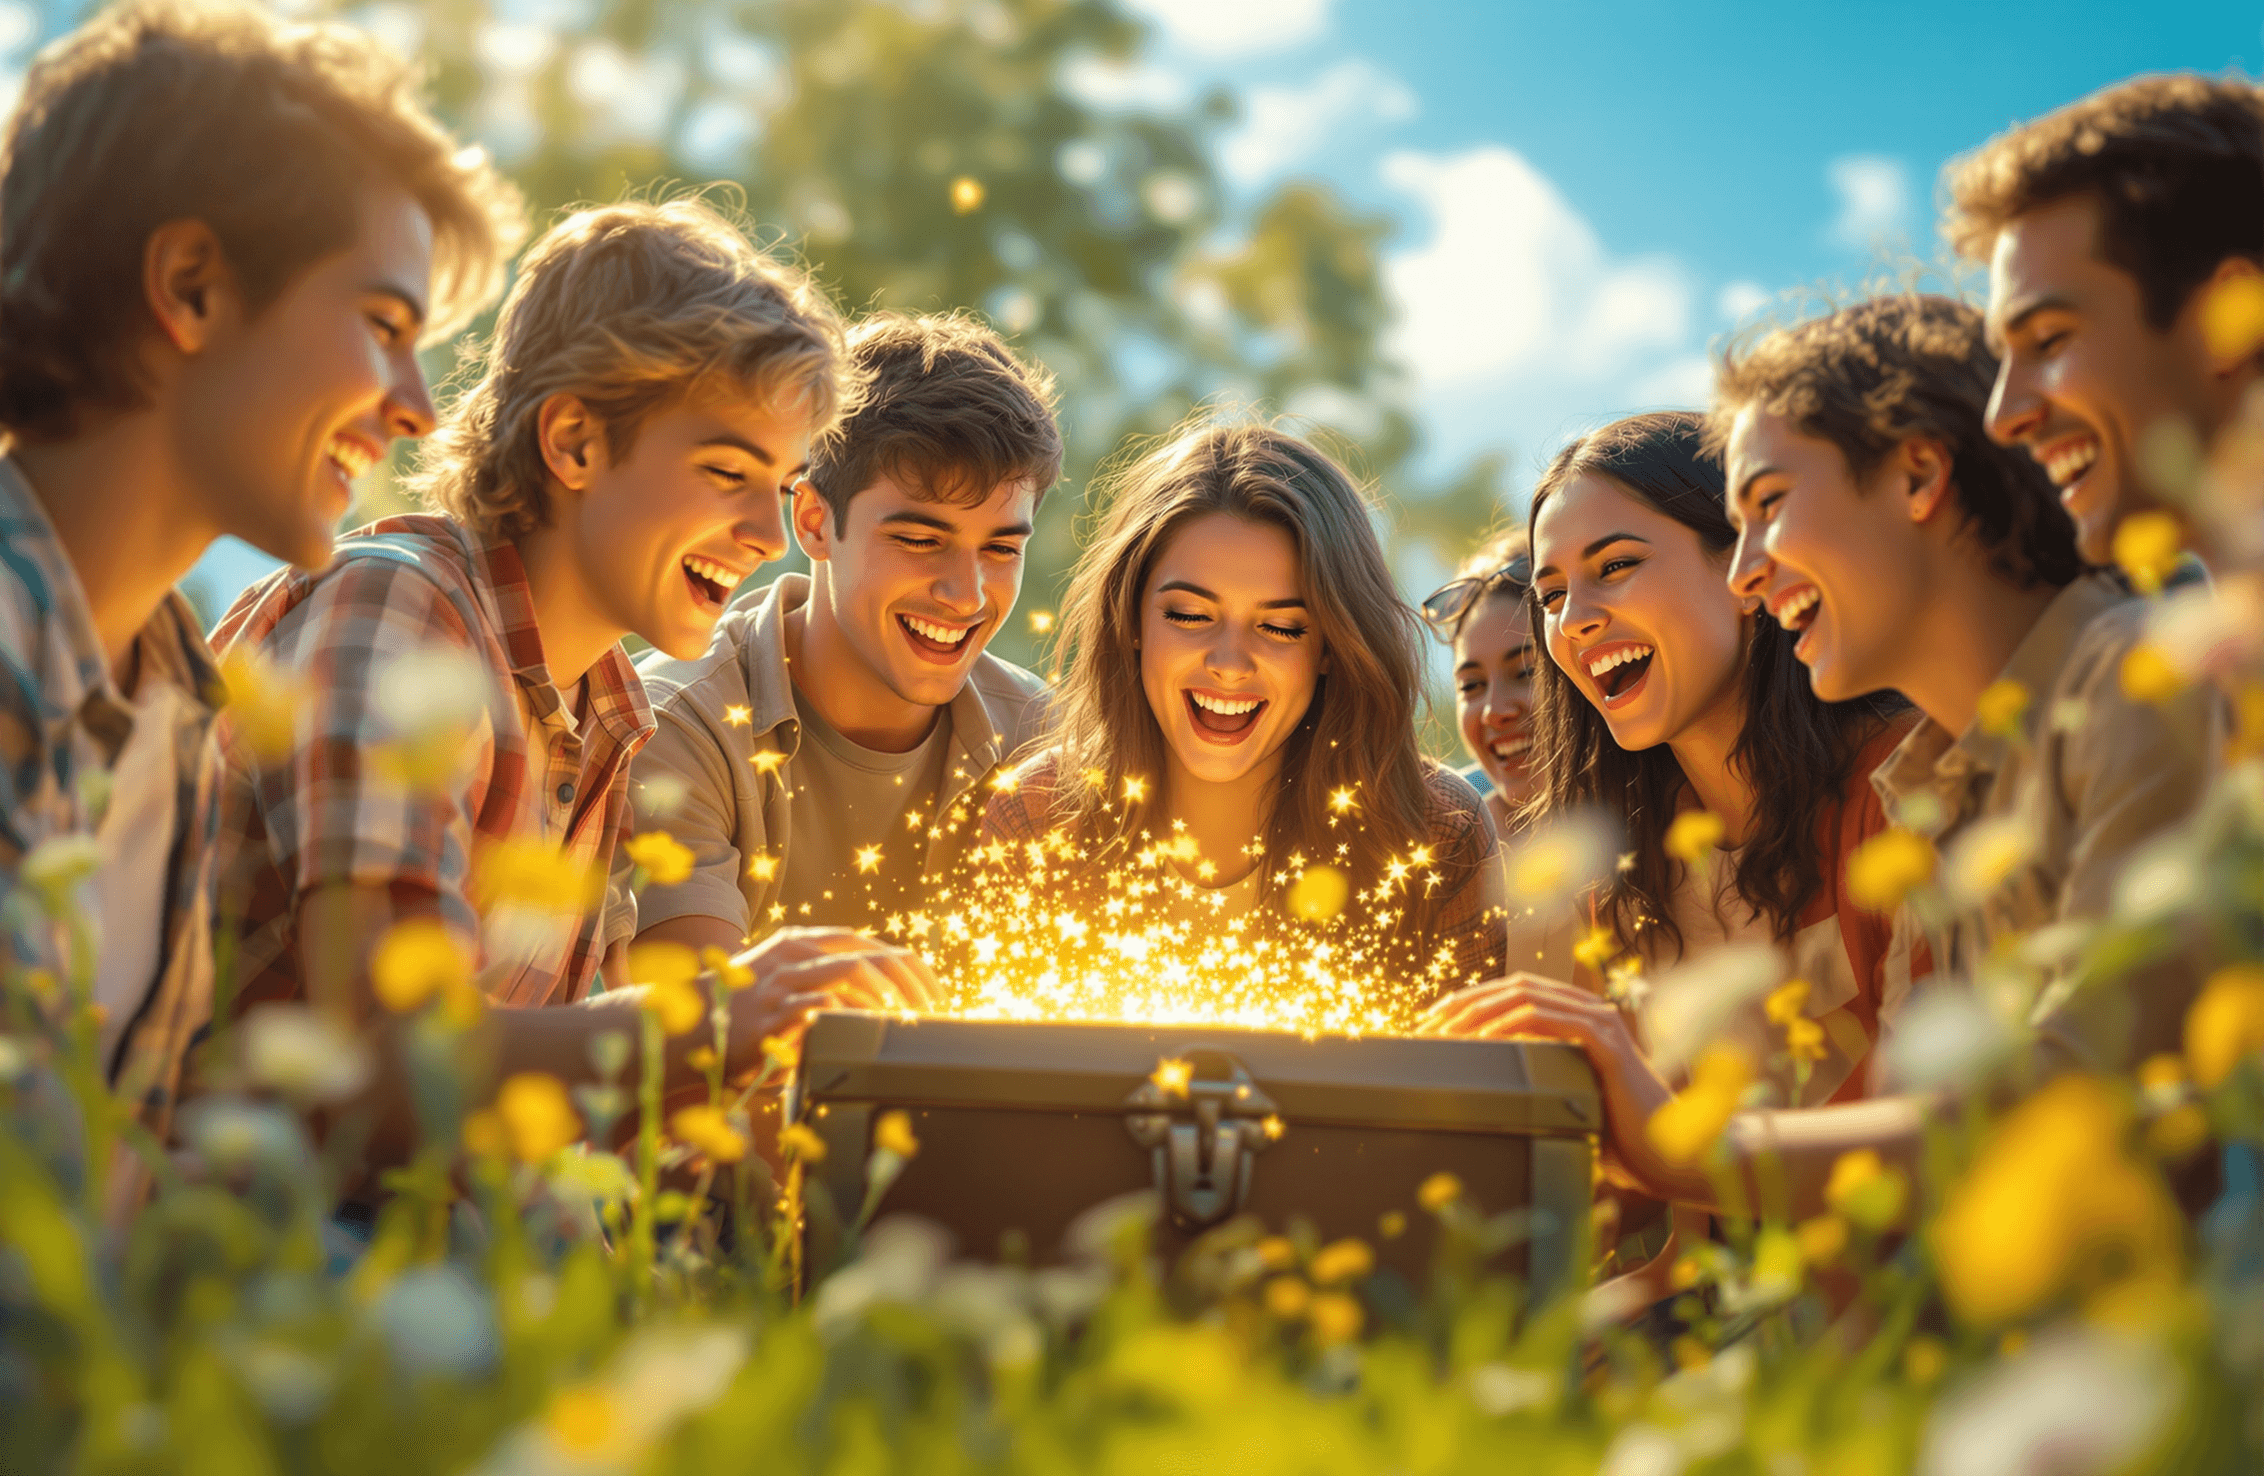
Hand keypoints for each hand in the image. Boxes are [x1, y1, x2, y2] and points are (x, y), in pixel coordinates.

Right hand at [719, 928, 943, 1077]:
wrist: (683, 1029)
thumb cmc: (742, 1012)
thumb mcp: (783, 986)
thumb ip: (823, 985)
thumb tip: (882, 1004)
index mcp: (804, 944)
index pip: (874, 946)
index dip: (912, 971)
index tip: (936, 999)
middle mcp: (796, 955)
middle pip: (872, 956)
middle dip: (911, 986)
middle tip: (932, 1015)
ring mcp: (783, 981)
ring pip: (850, 972)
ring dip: (887, 999)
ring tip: (907, 1023)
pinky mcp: (771, 1013)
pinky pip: (820, 1006)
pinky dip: (850, 1018)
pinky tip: (866, 1035)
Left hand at [1422, 973, 1700, 1202]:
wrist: (1672, 1159)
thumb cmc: (1621, 1141)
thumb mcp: (1568, 1108)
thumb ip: (1540, 1091)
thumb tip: (1488, 1102)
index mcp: (1576, 1022)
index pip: (1511, 997)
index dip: (1466, 1005)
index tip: (1427, 1026)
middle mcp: (1587, 1012)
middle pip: (1510, 988)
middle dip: (1461, 1003)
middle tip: (1422, 1027)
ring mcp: (1599, 1022)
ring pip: (1523, 996)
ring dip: (1476, 1011)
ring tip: (1441, 1034)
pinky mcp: (1606, 1042)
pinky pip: (1548, 1019)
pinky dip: (1509, 1024)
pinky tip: (1480, 1040)